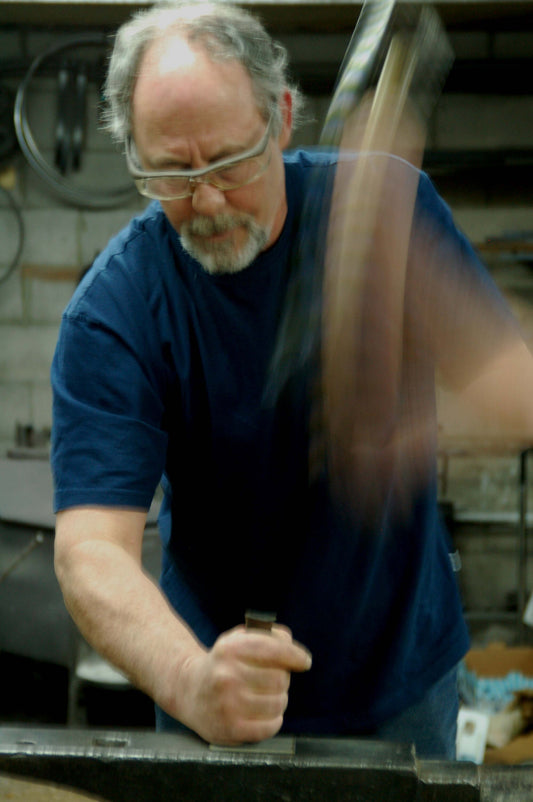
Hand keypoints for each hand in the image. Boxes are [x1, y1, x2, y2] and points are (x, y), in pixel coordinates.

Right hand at [175, 625, 311, 744]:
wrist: (188, 690)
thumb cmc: (222, 663)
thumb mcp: (237, 640)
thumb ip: (267, 636)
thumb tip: (294, 650)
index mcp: (229, 649)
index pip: (273, 649)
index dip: (295, 655)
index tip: (304, 661)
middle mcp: (227, 675)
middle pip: (280, 678)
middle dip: (282, 679)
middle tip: (272, 680)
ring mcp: (227, 704)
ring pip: (278, 703)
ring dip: (279, 700)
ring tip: (265, 697)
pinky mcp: (230, 729)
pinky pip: (270, 726)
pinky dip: (273, 720)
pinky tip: (263, 714)